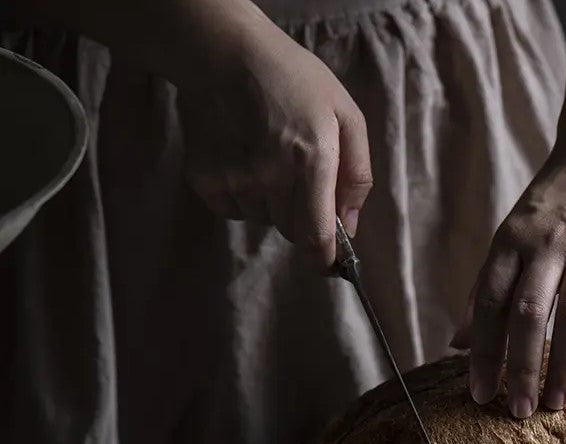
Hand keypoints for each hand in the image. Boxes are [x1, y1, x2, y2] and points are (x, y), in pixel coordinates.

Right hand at [176, 16, 371, 266]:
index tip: (329, 266)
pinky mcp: (206, 179)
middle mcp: (271, 176)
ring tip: (267, 157)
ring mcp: (235, 179)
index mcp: (311, 161)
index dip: (324, 259)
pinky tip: (243, 160)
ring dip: (272, 204)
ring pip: (264, 220)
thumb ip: (357, 175)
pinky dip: (243, 197)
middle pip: (292, 231)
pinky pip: (234, 211)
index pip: (316, 235)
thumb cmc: (294, 80)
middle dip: (302, 218)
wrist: (223, 52)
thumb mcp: (345, 115)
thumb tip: (349, 228)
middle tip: (297, 178)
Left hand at [454, 128, 565, 415]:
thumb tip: (456, 342)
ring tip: (555, 406)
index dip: (482, 352)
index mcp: (512, 241)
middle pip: (527, 316)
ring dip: (562, 366)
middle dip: (519, 369)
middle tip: (517, 412)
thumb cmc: (555, 199)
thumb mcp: (512, 234)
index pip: (488, 304)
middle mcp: (548, 245)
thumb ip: (487, 287)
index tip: (479, 394)